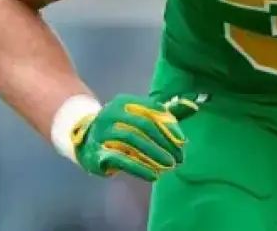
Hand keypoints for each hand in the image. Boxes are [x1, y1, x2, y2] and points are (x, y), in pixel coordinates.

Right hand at [70, 93, 202, 180]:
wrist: (83, 138)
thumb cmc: (121, 126)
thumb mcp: (140, 116)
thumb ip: (165, 114)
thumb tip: (194, 106)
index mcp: (125, 102)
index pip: (152, 111)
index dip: (169, 125)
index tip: (182, 141)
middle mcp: (112, 113)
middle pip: (144, 126)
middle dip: (164, 143)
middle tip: (179, 157)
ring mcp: (102, 132)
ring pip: (133, 142)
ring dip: (154, 155)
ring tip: (170, 165)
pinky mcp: (97, 152)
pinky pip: (120, 159)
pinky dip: (139, 168)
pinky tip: (154, 176)